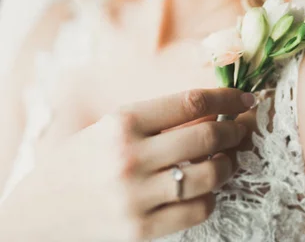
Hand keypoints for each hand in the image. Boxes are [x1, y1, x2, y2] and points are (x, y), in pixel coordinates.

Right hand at [37, 87, 252, 241]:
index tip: (245, 97)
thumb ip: (156, 120)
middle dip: (235, 129)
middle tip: (242, 128)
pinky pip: (196, 211)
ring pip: (208, 175)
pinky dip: (210, 197)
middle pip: (206, 136)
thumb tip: (211, 110)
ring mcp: (136, 196)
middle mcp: (131, 156)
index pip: (190, 102)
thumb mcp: (109, 128)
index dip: (226, 97)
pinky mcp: (140, 231)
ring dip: (228, 164)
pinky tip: (207, 189)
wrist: (38, 213)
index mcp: (122, 122)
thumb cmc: (77, 162)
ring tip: (229, 158)